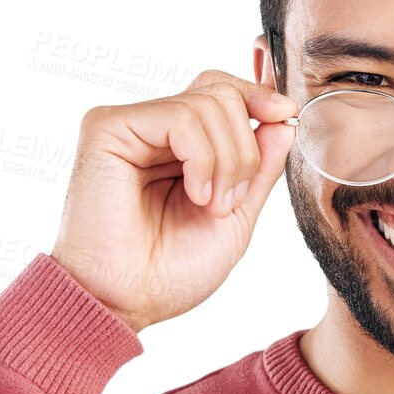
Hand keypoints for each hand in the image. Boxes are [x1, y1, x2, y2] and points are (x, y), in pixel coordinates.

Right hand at [50, 70, 297, 331]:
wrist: (125, 302)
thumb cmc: (170, 271)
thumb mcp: (236, 215)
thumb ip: (259, 167)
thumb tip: (283, 117)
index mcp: (178, 147)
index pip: (221, 93)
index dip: (257, 97)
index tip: (286, 115)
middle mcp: (151, 130)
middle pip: (220, 91)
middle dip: (245, 148)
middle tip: (230, 200)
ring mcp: (129, 125)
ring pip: (208, 102)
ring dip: (227, 161)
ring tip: (209, 206)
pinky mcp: (107, 127)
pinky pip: (180, 117)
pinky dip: (202, 158)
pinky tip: (194, 194)